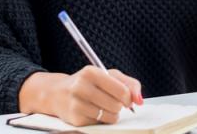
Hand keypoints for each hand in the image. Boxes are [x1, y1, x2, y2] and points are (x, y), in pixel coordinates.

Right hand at [19, 67, 142, 126]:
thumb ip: (129, 83)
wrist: (57, 93)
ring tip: (103, 107)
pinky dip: (100, 120)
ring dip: (112, 114)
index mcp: (91, 72)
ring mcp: (76, 104)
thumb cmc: (87, 83)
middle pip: (116, 105)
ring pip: (109, 117)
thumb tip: (140, 100)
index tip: (127, 99)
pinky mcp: (74, 119)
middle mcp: (81, 87)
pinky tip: (92, 112)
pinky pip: (99, 124)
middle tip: (112, 102)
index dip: (129, 98)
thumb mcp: (108, 75)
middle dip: (119, 106)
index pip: (121, 90)